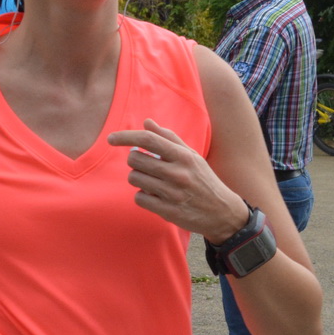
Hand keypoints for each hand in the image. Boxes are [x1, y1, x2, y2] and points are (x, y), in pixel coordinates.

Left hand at [106, 119, 249, 241]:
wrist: (222, 212)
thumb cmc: (203, 180)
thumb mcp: (192, 156)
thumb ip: (169, 138)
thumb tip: (147, 122)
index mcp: (184, 156)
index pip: (148, 140)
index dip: (126, 137)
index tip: (111, 138)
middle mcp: (178, 173)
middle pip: (135, 160)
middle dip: (135, 161)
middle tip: (146, 165)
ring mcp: (172, 193)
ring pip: (134, 179)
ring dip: (138, 179)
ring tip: (153, 181)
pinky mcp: (167, 211)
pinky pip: (139, 198)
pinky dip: (143, 196)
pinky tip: (155, 196)